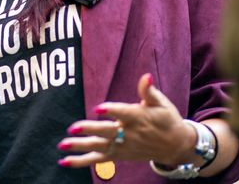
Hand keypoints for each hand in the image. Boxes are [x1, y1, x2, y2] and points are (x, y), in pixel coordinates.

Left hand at [57, 73, 195, 167]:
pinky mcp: (118, 155)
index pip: (123, 113)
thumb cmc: (166, 120)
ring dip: (80, 146)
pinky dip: (81, 161)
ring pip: (99, 147)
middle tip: (73, 128)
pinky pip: (97, 160)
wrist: (175, 145)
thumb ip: (148, 91)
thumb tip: (146, 76)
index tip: (99, 108)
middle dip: (89, 130)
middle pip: (106, 132)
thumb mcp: (161, 103)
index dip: (111, 111)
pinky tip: (64, 161)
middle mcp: (129, 134)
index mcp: (138, 117)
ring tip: (63, 144)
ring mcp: (122, 146)